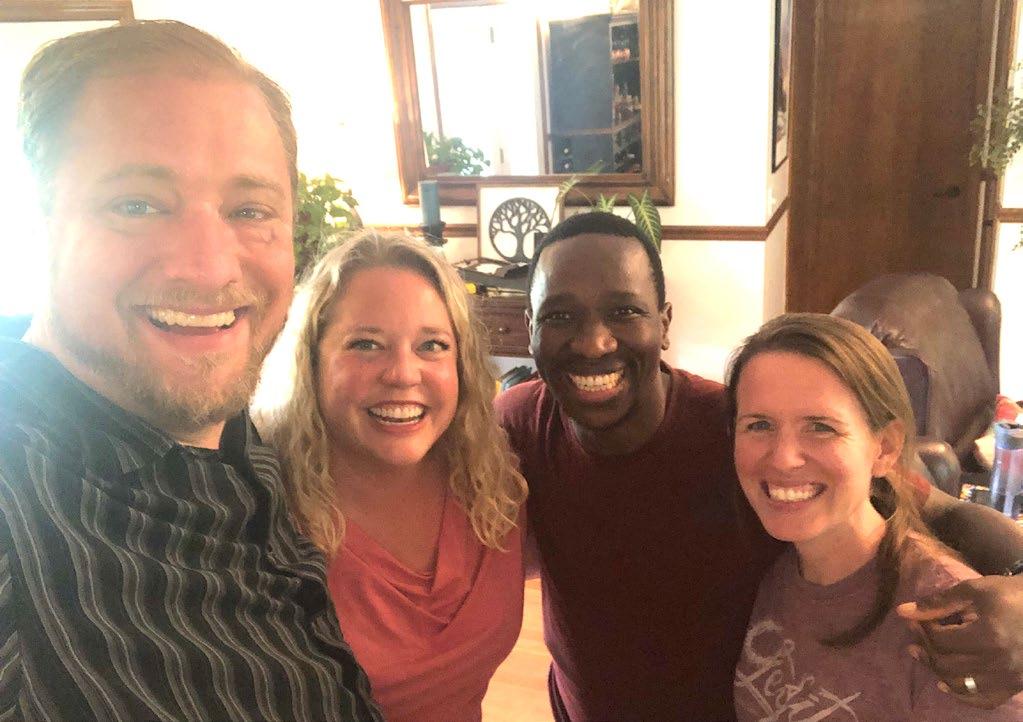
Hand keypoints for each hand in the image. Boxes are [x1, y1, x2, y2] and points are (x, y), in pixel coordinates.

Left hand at [897, 575, 1022, 708]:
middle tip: (916, 634)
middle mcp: (999, 663)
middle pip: (947, 664)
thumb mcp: (975, 591)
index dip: (923, 628)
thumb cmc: (1011, 594)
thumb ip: (939, 603)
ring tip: (924, 654)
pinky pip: (983, 700)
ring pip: (960, 685)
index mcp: (989, 636)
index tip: (917, 618)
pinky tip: (945, 684)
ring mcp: (1009, 678)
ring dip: (936, 670)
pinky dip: (961, 695)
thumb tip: (903, 612)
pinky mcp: (1015, 686)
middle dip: (925, 648)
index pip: (940, 640)